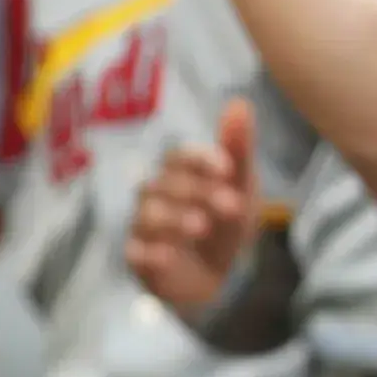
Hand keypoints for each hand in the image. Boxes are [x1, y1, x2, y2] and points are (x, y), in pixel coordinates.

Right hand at [123, 97, 260, 314]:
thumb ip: (239, 148)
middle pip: (165, 184)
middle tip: (232, 205)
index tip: (227, 168)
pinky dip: (149, 253)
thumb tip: (240, 103)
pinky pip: (134, 252)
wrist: (223, 274)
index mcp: (181, 173)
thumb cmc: (227, 220)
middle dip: (197, 192)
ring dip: (174, 219)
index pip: (180, 156)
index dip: (200, 159)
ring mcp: (145, 227)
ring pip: (147, 215)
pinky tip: (168, 256)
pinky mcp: (139, 259)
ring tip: (202, 227)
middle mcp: (157, 195)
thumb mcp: (241, 185)